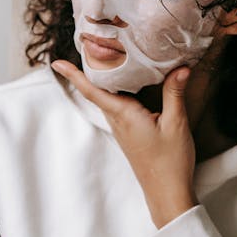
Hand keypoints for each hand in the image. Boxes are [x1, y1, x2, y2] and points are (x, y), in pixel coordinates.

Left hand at [52, 61, 197, 227]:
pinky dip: (118, 90)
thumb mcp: (175, 124)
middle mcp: (118, 120)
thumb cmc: (170, 162)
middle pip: (97, 89)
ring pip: (108, 97)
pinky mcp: (129, 133)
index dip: (73, 75)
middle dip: (90, 68)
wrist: (167, 192)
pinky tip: (128, 81)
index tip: (56, 62)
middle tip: (88, 44)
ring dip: (103, 78)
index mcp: (124, 115)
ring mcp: (122, 128)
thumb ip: (174, 93)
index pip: (93, 90)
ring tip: (104, 56)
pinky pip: (118, 105)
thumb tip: (180, 68)